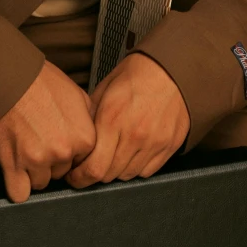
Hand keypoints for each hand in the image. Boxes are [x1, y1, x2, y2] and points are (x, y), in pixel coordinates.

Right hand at [0, 60, 95, 202]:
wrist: (9, 78)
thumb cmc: (42, 82)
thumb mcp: (78, 95)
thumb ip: (89, 121)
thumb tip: (94, 138)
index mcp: (85, 137)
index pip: (84, 162)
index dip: (72, 153)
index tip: (60, 142)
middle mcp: (64, 152)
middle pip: (62, 173)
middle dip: (53, 161)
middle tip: (41, 138)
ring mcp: (39, 161)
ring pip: (41, 183)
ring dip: (34, 171)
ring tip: (26, 146)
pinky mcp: (14, 166)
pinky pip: (20, 194)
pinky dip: (17, 185)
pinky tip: (16, 167)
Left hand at [64, 53, 189, 188]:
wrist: (171, 68)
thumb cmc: (137, 74)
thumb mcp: (105, 88)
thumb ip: (91, 115)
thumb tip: (78, 137)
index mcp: (112, 119)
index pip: (93, 167)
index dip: (80, 178)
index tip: (75, 176)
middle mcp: (133, 135)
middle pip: (109, 175)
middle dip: (95, 173)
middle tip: (91, 164)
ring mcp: (154, 142)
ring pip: (127, 175)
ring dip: (116, 170)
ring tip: (113, 155)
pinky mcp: (169, 146)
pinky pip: (147, 171)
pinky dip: (136, 167)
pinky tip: (132, 152)